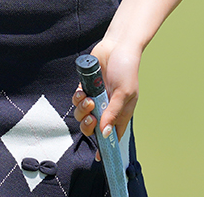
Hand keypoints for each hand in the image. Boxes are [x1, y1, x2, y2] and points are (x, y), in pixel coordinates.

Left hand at [71, 40, 140, 159]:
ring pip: (82, 115)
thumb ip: (113, 113)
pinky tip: (83, 92)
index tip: (98, 157)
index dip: (105, 147)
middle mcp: (107, 108)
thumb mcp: (124, 93)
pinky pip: (76, 100)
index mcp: (120, 113)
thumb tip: (104, 133)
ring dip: (82, 110)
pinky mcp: (86, 87)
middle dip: (88, 126)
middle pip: (93, 128)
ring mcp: (96, 98)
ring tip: (88, 100)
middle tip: (91, 118)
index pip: (112, 136)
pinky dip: (77, 99)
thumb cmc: (127, 69)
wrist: (117, 45)